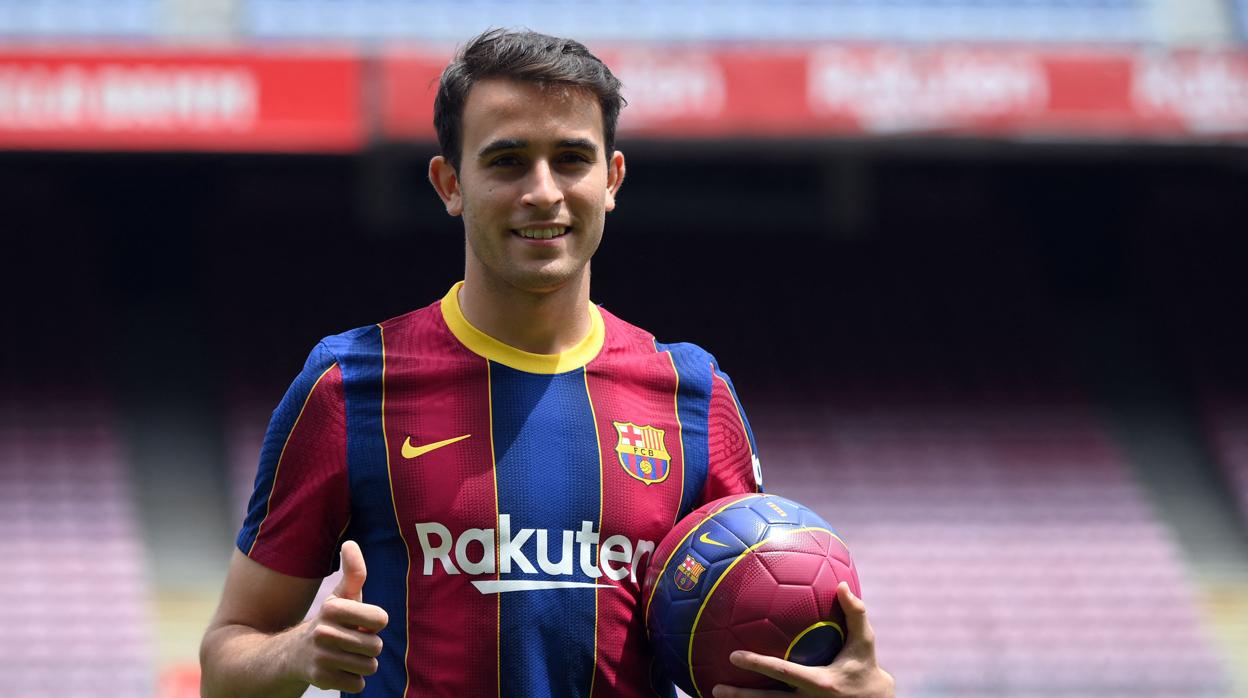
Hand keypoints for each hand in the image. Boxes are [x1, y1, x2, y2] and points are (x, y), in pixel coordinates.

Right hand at [293, 541, 388, 692]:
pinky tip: (338, 670)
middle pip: (376, 646)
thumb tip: (350, 543)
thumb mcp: (341, 596)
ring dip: (362, 664)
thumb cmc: (330, 621)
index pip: (380, 619)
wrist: (293, 654)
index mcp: (333, 607)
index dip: (375, 623)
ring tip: (346, 655)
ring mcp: (321, 657)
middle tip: (352, 642)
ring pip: (369, 666)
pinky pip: (357, 684)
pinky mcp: (320, 679)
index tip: (362, 622)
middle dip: (369, 646)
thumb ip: (354, 572)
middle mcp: (323, 631)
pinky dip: (353, 680)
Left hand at [711, 582, 893, 697]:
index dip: (758, 664)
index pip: (783, 672)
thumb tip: (842, 585)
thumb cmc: (865, 666)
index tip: (733, 656)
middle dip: (741, 697)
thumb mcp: (865, 642)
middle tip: (716, 689)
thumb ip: (854, 613)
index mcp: (820, 683)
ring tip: (717, 696)